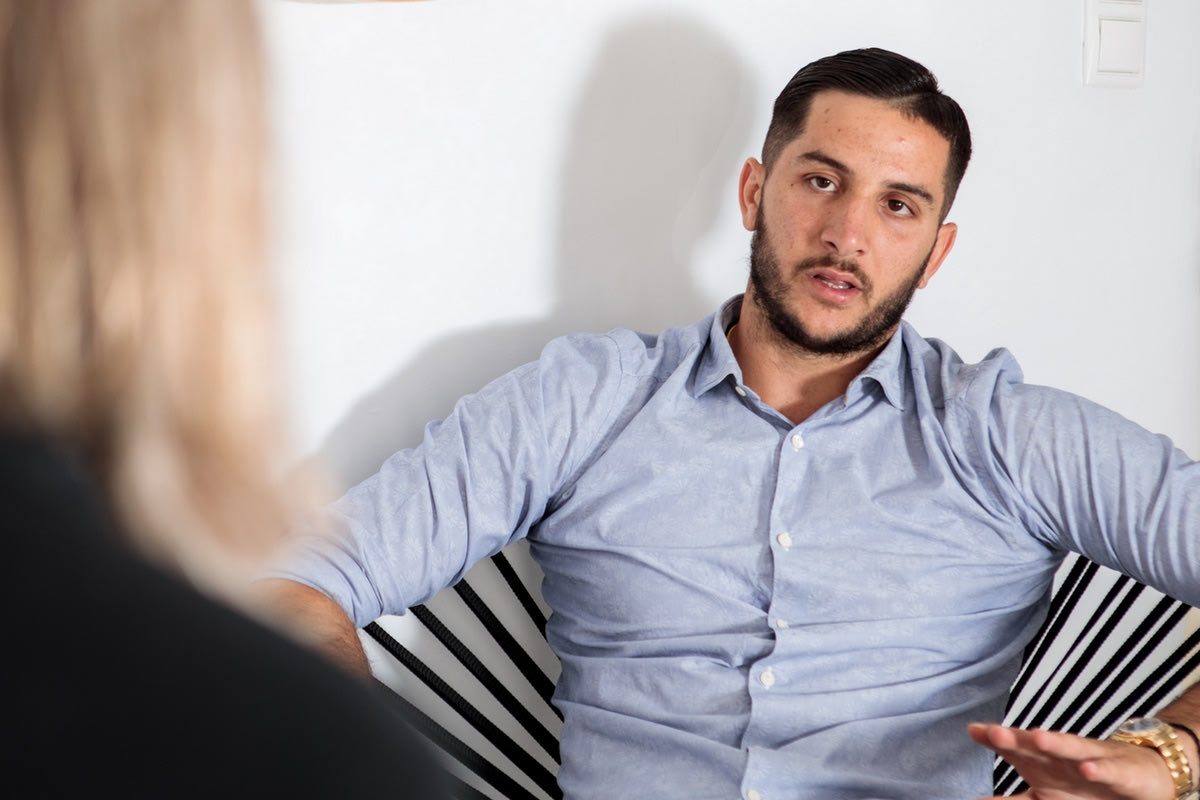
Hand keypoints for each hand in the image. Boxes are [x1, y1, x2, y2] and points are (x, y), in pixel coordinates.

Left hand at [967, 722, 1176, 799]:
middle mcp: (1061, 758)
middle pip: (1035, 745)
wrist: (1138, 777)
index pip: (1013, 748)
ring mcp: (1090, 760)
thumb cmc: (1082, 784)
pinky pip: (1107, 769)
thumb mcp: (1043, 795)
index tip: (973, 730)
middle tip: (995, 734)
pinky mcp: (1119, 771)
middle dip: (1016, 739)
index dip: (994, 738)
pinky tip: (1087, 768)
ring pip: (1070, 748)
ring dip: (1055, 743)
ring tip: (1038, 737)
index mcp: (1040, 763)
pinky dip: (1098, 768)